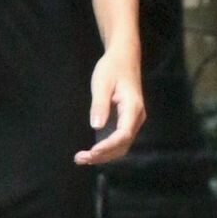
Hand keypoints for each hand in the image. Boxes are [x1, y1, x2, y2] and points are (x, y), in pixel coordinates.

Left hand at [74, 41, 145, 164]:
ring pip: (121, 145)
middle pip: (123, 145)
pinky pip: (118, 140)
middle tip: (80, 159)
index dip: (107, 147)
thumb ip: (99, 105)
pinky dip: (106, 149)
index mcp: (133, 108)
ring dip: (104, 155)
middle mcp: (136, 118)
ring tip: (82, 158)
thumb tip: (96, 126)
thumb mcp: (102, 83)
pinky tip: (91, 152)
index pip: (123, 135)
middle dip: (103, 155)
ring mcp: (133, 121)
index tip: (91, 153)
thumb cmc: (112, 68)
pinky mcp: (126, 121)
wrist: (123, 58)